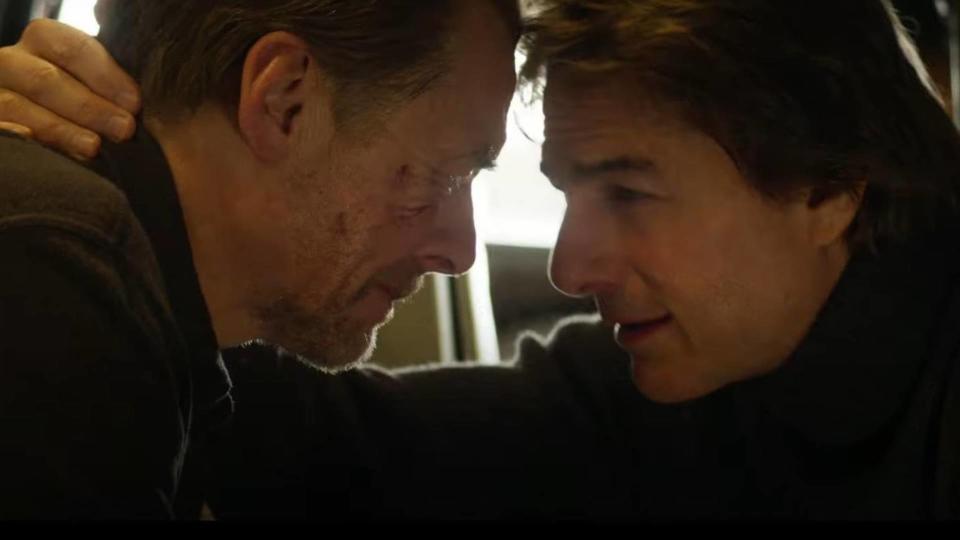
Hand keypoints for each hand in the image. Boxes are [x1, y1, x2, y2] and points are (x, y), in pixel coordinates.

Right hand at [0, 18, 139, 158]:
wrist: (48, 127)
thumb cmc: (88, 106)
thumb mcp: (96, 87)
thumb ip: (113, 90)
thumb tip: (138, 106)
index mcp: (44, 41)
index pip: (72, 48)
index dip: (106, 75)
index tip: (135, 104)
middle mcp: (12, 62)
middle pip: (44, 79)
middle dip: (89, 107)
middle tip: (124, 130)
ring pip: (16, 106)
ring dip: (59, 129)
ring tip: (93, 147)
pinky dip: (15, 138)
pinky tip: (39, 149)